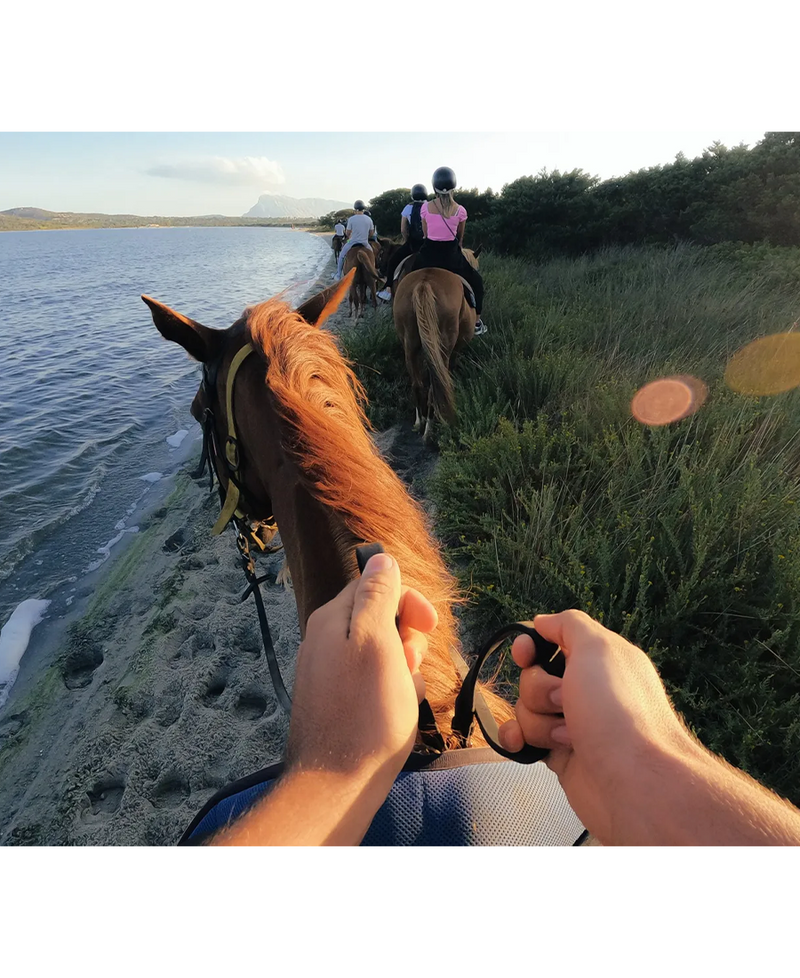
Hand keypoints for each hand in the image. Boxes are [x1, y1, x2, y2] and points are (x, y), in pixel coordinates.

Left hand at [286, 552, 436, 796]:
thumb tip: (381, 557)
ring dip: (405, 668)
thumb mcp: (375, 641)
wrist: (337, 783)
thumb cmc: (365, 713)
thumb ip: (377, 595)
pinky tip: (398, 711)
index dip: (408, 602)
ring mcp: (332, 672)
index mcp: (332, 619)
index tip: (429, 625)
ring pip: (385, 653)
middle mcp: (326, 640)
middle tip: (410, 666)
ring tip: (404, 695)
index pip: (376, 585)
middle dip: (407, 639)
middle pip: (382, 619)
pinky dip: (394, 690)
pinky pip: (376, 681)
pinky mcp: (341, 701)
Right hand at [498, 610, 701, 843]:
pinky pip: (525, 740)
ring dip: (538, 721)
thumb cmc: (619, 712)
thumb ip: (569, 625)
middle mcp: (587, 690)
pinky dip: (518, 740)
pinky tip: (522, 745)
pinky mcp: (561, 756)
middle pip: (533, 677)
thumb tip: (542, 621)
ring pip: (527, 710)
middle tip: (565, 702)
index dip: (531, 646)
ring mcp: (573, 724)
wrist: (637, 785)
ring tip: (568, 737)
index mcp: (600, 660)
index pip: (552, 641)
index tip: (526, 655)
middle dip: (538, 689)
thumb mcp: (598, 648)